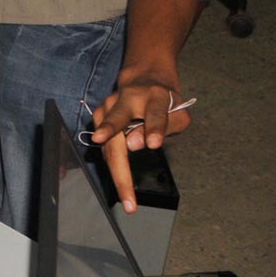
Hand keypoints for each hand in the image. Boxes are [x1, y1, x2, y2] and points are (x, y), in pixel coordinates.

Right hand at [90, 68, 192, 210]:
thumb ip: (164, 126)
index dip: (153, 128)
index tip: (152, 144)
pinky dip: (111, 165)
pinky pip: (104, 145)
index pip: (154, 113)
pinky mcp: (98, 115)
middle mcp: (127, 98)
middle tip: (124, 183)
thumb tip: (135, 145)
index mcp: (155, 96)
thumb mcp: (177, 111)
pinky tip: (121, 183)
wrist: (144, 79)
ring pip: (107, 140)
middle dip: (117, 153)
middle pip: (117, 123)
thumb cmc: (165, 102)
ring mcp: (109, 106)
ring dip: (115, 169)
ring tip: (126, 197)